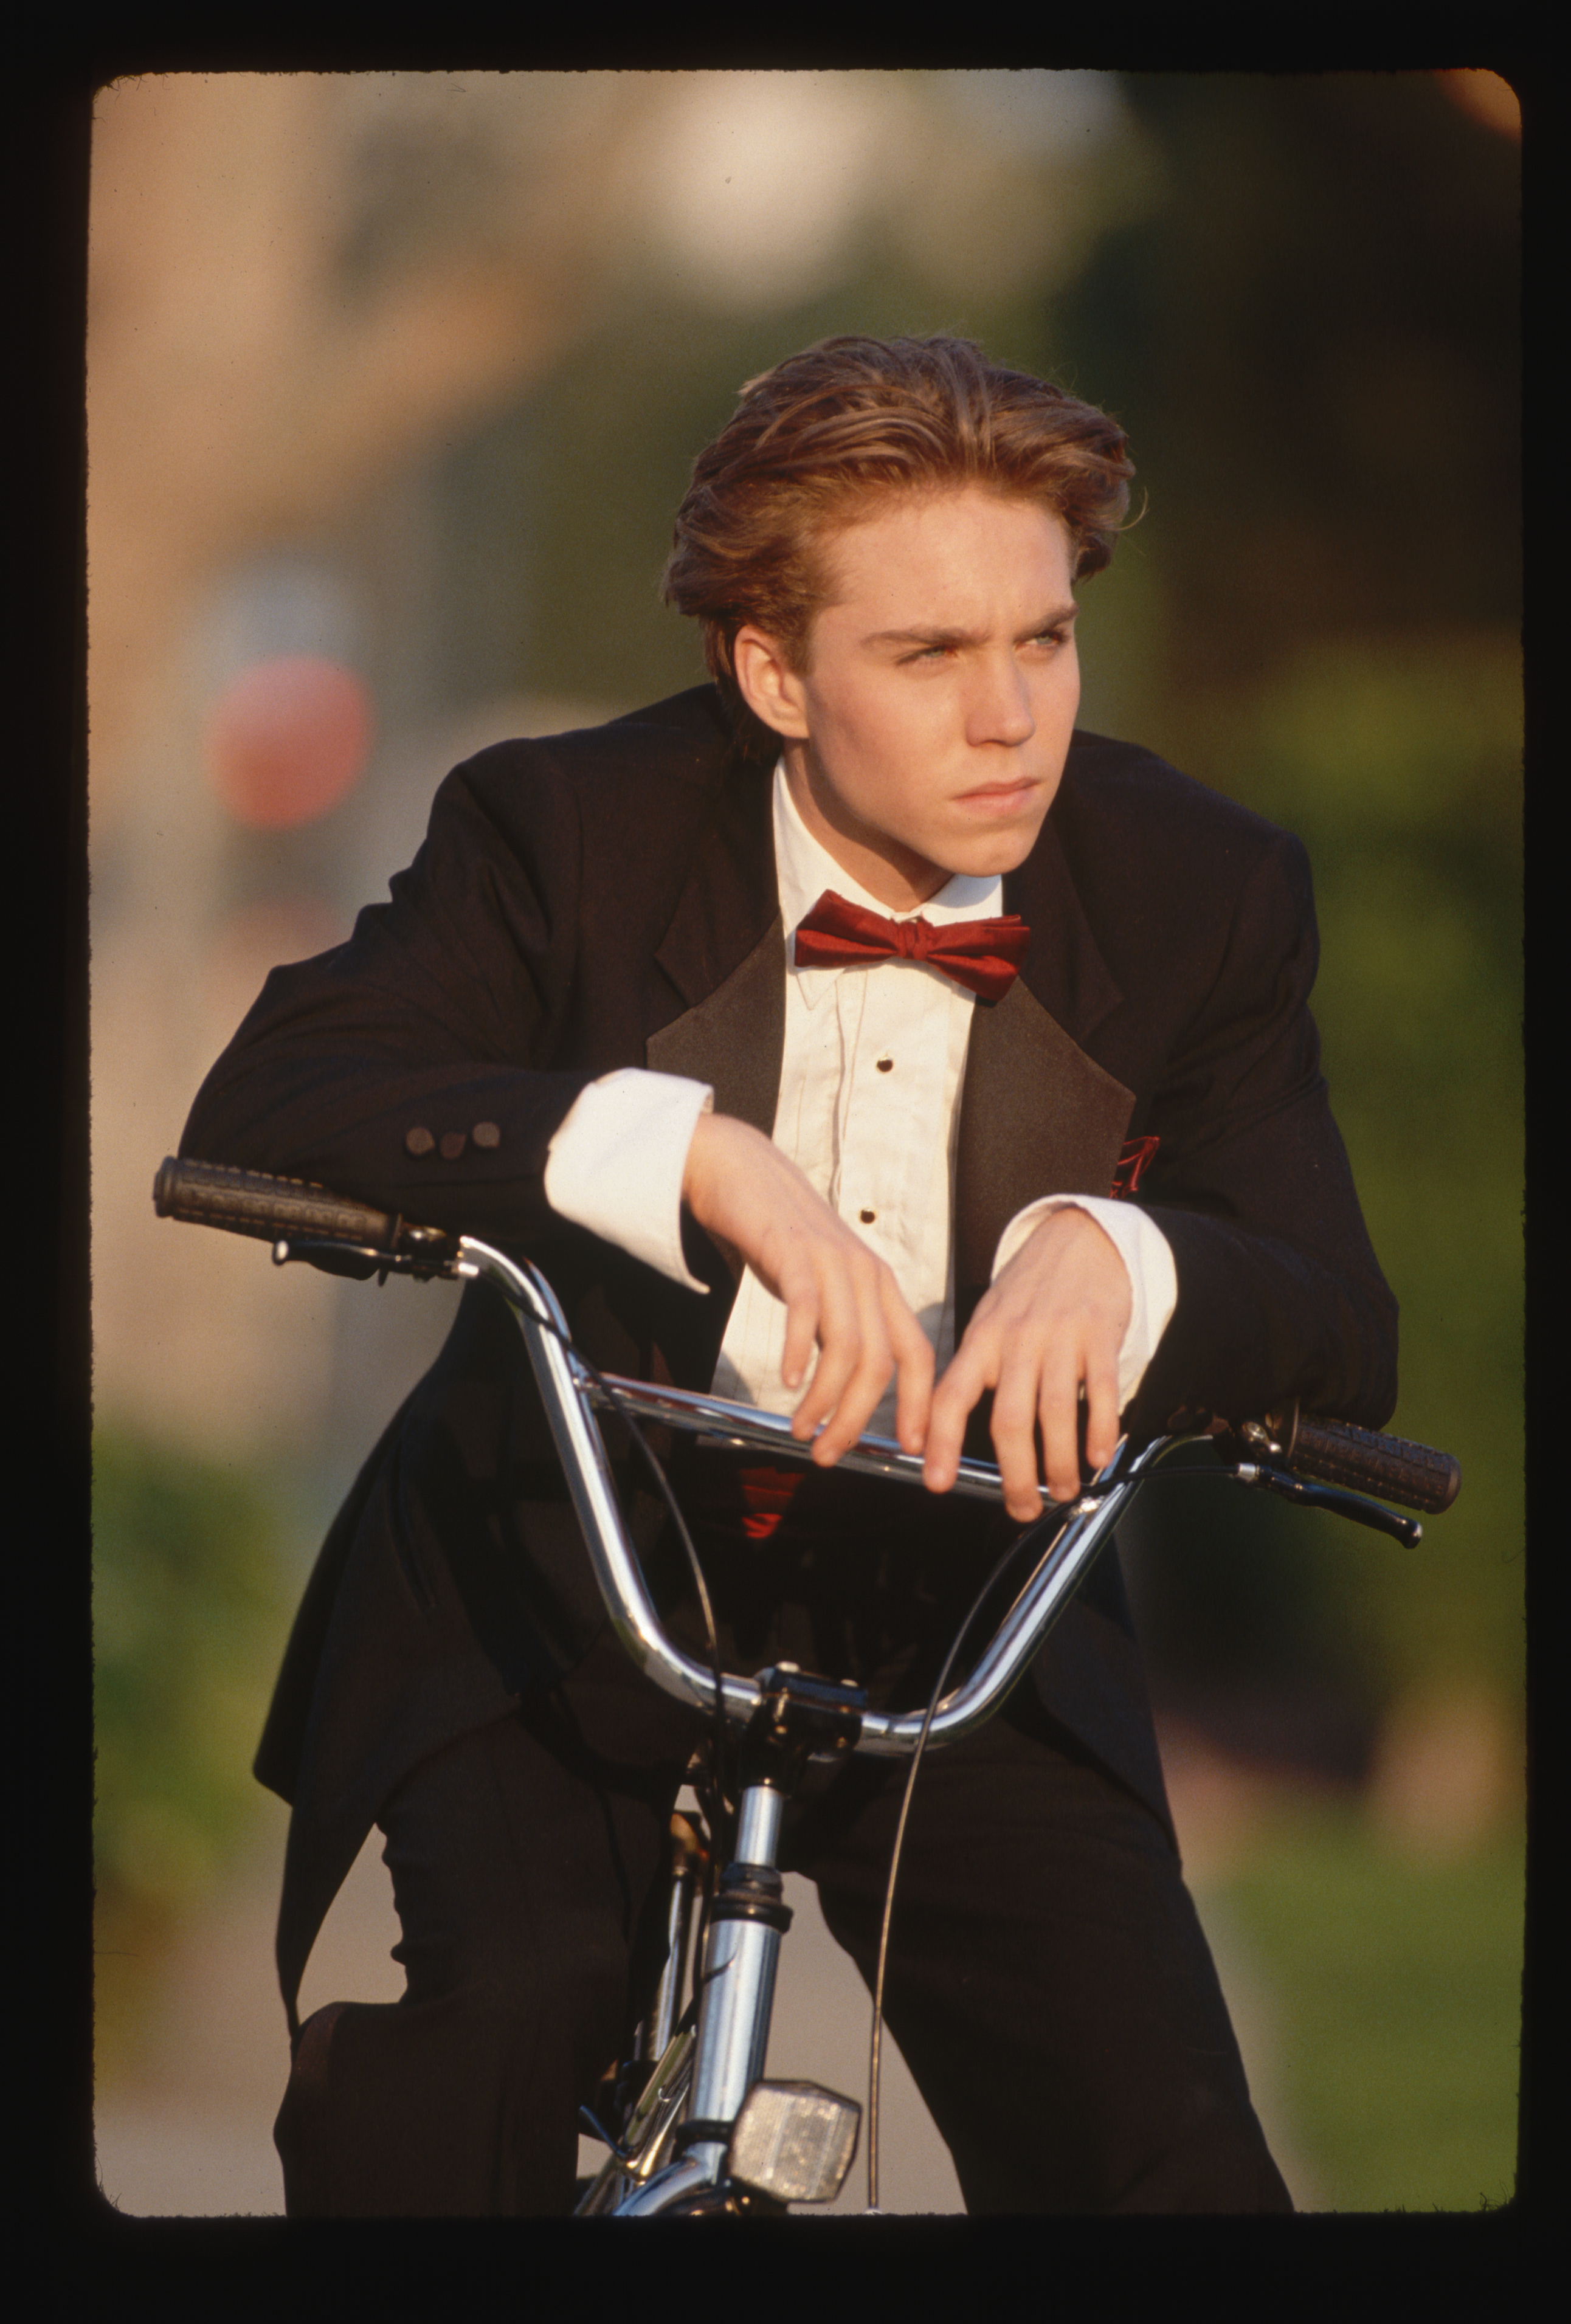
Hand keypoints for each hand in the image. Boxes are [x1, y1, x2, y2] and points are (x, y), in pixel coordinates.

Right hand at [681, 1113, 934, 1464]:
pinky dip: (800, 1353)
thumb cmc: (778, 1237)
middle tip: (828, 1454)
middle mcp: (867, 1275)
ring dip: (825, 1401)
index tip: (908, 1450)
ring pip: (848, 1348)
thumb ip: (836, 1327)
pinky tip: (788, 1381)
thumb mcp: (823, 1284)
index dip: (919, 1406)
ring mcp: (833, 1262)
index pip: (917, 1355)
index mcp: (880, 1287)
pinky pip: (807, 1311)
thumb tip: (838, 1390)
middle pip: (881, 1364)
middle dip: (857, 1421)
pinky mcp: (794, 1252)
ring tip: (802, 1431)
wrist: (740, 1171)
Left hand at [923, 1206, 1130, 1522]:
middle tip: (1021, 1507)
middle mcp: (1016, 1341)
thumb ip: (975, 1371)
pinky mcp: (1099, 1336)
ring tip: (1061, 1490)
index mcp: (980, 1340)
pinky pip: (1100, 1392)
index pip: (950, 1396)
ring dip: (1057, 1464)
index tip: (936, 1482)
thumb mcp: (989, 1321)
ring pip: (1054, 1414)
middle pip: (1008, 1421)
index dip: (940, 1442)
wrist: (1078, 1238)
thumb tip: (948, 1434)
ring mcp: (1059, 1338)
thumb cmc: (1028, 1292)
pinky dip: (1100, 1431)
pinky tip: (1098, 1457)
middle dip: (1015, 1476)